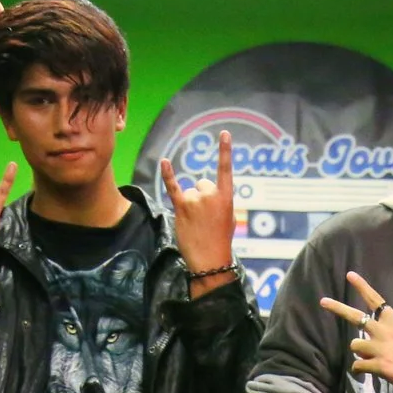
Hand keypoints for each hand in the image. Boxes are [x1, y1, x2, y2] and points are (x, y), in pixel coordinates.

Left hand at [158, 131, 236, 276]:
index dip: (225, 150)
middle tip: (205, 219)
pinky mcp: (181, 207)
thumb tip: (207, 194)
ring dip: (191, 204)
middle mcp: (210, 194)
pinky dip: (168, 174)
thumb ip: (219, 201)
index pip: (225, 169)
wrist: (209, 260)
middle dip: (202, 198)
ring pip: (190, 191)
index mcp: (226, 197)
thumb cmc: (220, 240)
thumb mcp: (228, 218)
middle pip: (202, 184)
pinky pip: (173, 187)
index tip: (224, 133)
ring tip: (195, 223)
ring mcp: (195, 200)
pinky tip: (164, 162)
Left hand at [319, 271, 392, 392]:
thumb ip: (386, 334)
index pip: (375, 300)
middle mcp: (384, 330)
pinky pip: (358, 365)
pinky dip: (360, 369)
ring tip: (372, 359)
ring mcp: (380, 347)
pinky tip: (368, 371)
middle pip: (356, 317)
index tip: (350, 275)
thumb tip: (367, 343)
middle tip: (323, 301)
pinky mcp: (378, 365)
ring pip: (355, 345)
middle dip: (338, 308)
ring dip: (360, 353)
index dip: (362, 287)